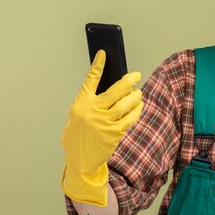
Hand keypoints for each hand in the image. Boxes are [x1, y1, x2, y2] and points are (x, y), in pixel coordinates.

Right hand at [61, 50, 143, 205]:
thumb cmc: (78, 136)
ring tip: (138, 92)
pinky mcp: (115, 133)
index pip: (90, 79)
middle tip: (136, 74)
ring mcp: (105, 122)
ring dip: (135, 95)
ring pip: (127, 103)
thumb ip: (89, 103)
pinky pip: (131, 117)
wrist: (79, 161)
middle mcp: (93, 111)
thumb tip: (107, 87)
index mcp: (80, 104)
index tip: (103, 53)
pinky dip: (137, 109)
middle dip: (129, 80)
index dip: (98, 65)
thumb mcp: (76, 117)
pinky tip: (139, 106)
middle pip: (116, 89)